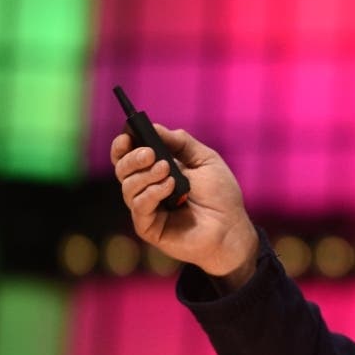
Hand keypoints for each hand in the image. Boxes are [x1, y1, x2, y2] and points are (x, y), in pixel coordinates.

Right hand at [111, 125, 258, 288]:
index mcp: (156, 170)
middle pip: (122, 169)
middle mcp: (147, 189)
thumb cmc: (220, 195)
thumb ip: (181, 143)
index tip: (127, 135)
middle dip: (133, 158)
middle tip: (150, 154)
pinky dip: (152, 193)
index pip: (128, 156)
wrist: (232, 227)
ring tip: (167, 171)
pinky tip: (169, 187)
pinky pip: (139, 206)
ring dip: (146, 175)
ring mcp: (146, 209)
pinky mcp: (148, 227)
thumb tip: (154, 127)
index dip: (123, 145)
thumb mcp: (204, 159)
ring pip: (128, 187)